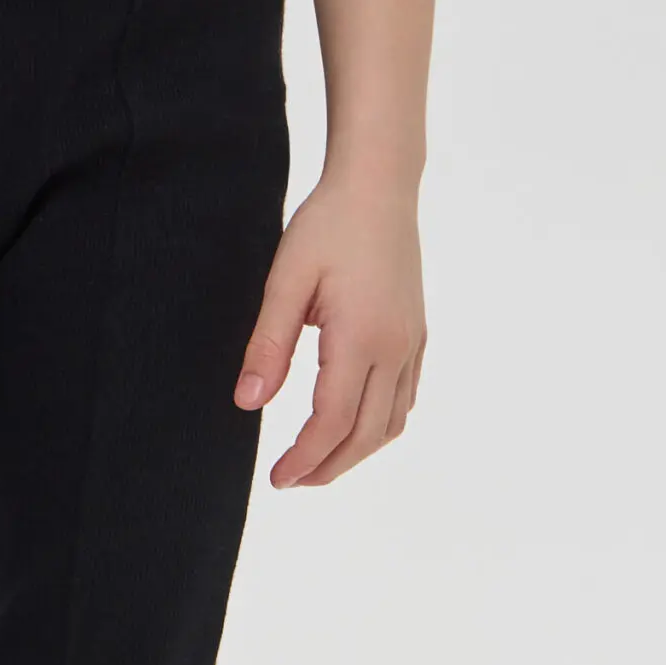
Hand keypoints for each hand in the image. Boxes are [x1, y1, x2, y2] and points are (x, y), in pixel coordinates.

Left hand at [232, 171, 425, 487]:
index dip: (304, 458)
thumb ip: (269, 344)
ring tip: (318, 459)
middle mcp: (394, 349)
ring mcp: (411, 342)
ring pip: (392, 422)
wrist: (378, 184)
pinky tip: (355, 421)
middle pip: (366, 434)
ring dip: (356, 450)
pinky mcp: (417, 332)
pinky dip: (380, 424)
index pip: (332, 422)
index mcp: (360, 339)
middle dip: (329, 466)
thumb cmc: (327, 224)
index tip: (277, 479)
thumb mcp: (286, 279)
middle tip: (291, 480)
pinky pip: (405, 397)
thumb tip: (248, 403)